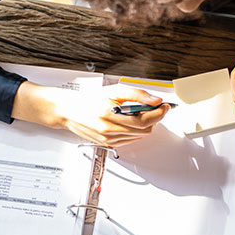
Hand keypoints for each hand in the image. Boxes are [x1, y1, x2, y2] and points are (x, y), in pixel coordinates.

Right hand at [12, 81, 168, 146]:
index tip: (165, 106)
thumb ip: (137, 94)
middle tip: (153, 107)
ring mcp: (109, 140)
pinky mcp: (108, 144)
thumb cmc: (90, 99)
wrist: (69, 111)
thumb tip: (155, 100)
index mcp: (110, 116)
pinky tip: (130, 120)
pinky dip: (136, 130)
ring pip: (140, 136)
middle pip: (145, 129)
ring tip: (137, 112)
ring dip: (145, 124)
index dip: (159, 113)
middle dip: (154, 118)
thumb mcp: (114, 90)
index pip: (144, 120)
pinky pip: (131, 139)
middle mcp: (109, 131)